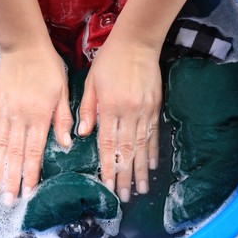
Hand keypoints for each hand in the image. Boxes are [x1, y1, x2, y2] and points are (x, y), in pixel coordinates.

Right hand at [0, 46, 72, 205]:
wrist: (24, 46)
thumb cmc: (48, 67)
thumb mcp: (63, 90)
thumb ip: (62, 117)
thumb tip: (66, 143)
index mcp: (40, 116)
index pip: (35, 151)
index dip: (31, 173)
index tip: (27, 191)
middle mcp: (21, 118)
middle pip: (15, 154)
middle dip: (12, 179)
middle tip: (7, 200)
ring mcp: (4, 113)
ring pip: (0, 146)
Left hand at [78, 39, 161, 201]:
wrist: (137, 42)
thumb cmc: (109, 61)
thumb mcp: (91, 82)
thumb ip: (87, 109)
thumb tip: (82, 134)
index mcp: (109, 106)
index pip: (108, 142)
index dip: (107, 165)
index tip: (107, 184)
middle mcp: (128, 112)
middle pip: (126, 149)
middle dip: (124, 174)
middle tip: (124, 196)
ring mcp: (144, 110)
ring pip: (142, 145)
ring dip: (141, 168)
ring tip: (141, 188)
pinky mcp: (155, 106)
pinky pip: (154, 133)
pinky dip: (153, 150)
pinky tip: (153, 165)